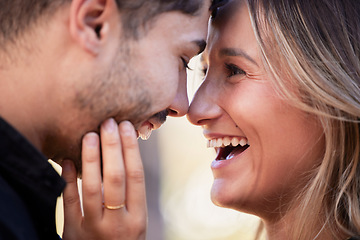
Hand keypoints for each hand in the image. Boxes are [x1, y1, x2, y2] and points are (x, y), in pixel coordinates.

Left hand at [61, 119, 146, 239]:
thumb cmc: (123, 237)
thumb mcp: (134, 220)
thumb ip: (130, 195)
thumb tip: (124, 152)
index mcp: (137, 218)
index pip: (136, 176)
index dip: (131, 149)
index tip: (126, 126)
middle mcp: (118, 223)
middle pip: (116, 179)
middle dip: (112, 148)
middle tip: (108, 123)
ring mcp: (94, 228)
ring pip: (92, 188)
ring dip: (91, 159)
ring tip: (90, 135)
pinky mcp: (74, 233)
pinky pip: (69, 203)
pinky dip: (68, 180)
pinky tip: (68, 159)